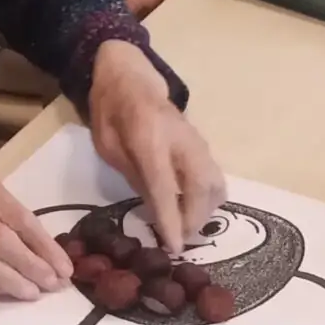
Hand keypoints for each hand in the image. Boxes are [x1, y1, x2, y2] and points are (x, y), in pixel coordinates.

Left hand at [87, 41, 224, 250]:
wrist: (131, 77)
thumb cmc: (111, 112)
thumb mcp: (108, 146)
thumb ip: (133, 175)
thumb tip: (155, 209)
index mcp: (149, 138)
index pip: (165, 186)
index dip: (171, 218)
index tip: (174, 247)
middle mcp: (181, 140)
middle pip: (201, 187)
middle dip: (193, 220)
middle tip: (179, 242)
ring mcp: (197, 141)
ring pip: (216, 183)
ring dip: (205, 212)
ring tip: (186, 228)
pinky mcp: (203, 145)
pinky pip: (215, 177)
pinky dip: (210, 199)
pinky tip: (194, 210)